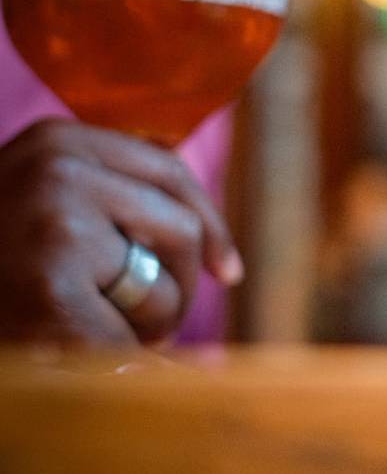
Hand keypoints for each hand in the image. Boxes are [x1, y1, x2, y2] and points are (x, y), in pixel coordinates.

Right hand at [0, 120, 242, 346]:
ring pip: (163, 280)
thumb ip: (111, 192)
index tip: (227, 270)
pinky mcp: (50, 283)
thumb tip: (210, 239)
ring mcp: (53, 222)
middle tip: (153, 317)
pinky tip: (103, 361)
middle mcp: (57, 167)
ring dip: (152, 321)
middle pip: (176, 224)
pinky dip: (128, 359)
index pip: (168, 169)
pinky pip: (133, 333)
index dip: (208, 222)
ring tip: (106, 332)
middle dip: (178, 280)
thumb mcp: (46, 199)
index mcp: (58, 138)